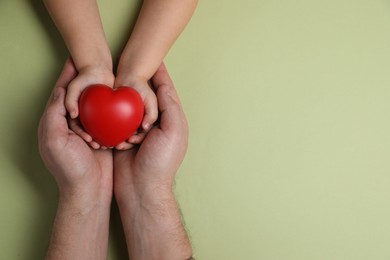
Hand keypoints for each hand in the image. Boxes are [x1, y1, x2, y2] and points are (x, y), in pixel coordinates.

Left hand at [38, 59, 112, 204]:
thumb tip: (59, 91)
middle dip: (84, 81)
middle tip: (94, 65)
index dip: (67, 76)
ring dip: (100, 95)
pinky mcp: (101, 138)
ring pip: (94, 107)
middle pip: (78, 98)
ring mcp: (87, 132)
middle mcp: (70, 126)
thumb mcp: (54, 139)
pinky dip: (111, 111)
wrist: (88, 190)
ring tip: (108, 78)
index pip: (61, 94)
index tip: (74, 60)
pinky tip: (119, 102)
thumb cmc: (69, 168)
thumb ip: (54, 113)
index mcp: (55, 123)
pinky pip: (106, 120)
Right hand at [114, 63, 187, 194]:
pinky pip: (116, 121)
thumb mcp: (173, 131)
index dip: (160, 75)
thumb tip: (164, 84)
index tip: (153, 59)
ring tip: (118, 82)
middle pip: (146, 97)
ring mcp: (137, 131)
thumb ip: (170, 106)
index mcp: (170, 120)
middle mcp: (154, 124)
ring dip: (124, 100)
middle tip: (129, 66)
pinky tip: (107, 106)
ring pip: (129, 107)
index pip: (165, 92)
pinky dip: (113, 116)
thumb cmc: (161, 161)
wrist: (142, 189)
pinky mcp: (122, 139)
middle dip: (139, 82)